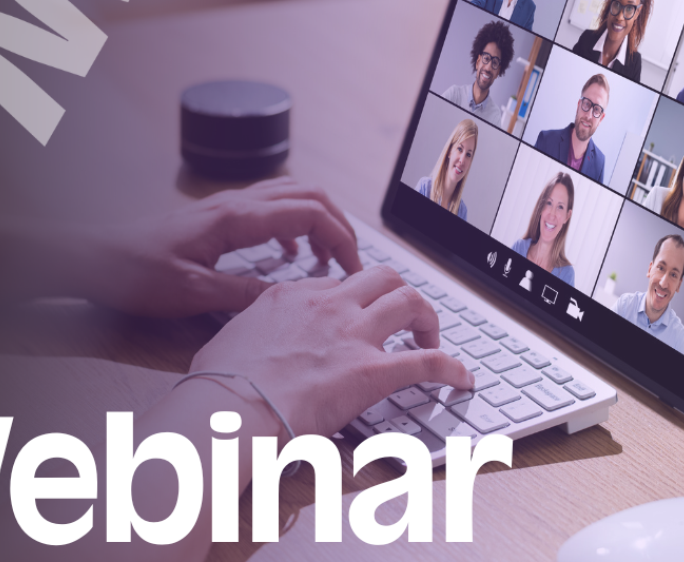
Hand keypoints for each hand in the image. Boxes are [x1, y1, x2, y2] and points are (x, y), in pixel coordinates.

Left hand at [87, 178, 362, 317]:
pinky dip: (293, 224)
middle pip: (309, 194)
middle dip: (339, 223)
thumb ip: (244, 294)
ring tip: (328, 257)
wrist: (95, 259)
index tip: (354, 269)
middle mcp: (235, 203)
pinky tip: (290, 253)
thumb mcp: (193, 293)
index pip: (309, 212)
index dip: (341, 237)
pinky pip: (270, 207)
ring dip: (318, 220)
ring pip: (291, 195)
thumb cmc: (135, 274)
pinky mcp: (218, 216)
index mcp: (235, 218)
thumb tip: (291, 298)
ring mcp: (226, 206)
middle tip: (350, 261)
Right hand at [188, 266, 475, 437]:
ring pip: (409, 300)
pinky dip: (451, 367)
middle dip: (398, 293)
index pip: (336, 285)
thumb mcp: (228, 340)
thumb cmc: (221, 383)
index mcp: (291, 296)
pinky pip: (426, 361)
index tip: (355, 316)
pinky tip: (462, 377)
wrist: (230, 407)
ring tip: (431, 337)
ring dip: (427, 318)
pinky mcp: (372, 371)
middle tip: (402, 318)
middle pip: (381, 277)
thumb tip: (247, 345)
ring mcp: (352, 335)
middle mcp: (328, 306)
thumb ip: (250, 333)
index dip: (352, 299)